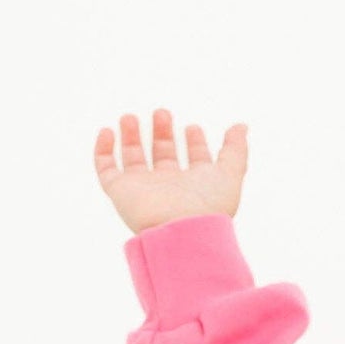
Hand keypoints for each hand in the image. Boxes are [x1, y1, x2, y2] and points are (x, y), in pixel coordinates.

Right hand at [94, 108, 248, 234]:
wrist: (180, 231)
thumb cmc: (208, 207)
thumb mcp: (230, 173)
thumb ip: (236, 149)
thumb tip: (241, 126)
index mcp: (195, 185)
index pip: (194, 160)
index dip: (195, 143)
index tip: (193, 127)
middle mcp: (169, 187)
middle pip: (163, 156)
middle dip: (163, 134)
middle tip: (162, 113)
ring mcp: (143, 189)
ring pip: (133, 159)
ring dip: (130, 137)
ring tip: (130, 116)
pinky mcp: (121, 192)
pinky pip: (106, 169)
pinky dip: (103, 150)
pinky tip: (107, 132)